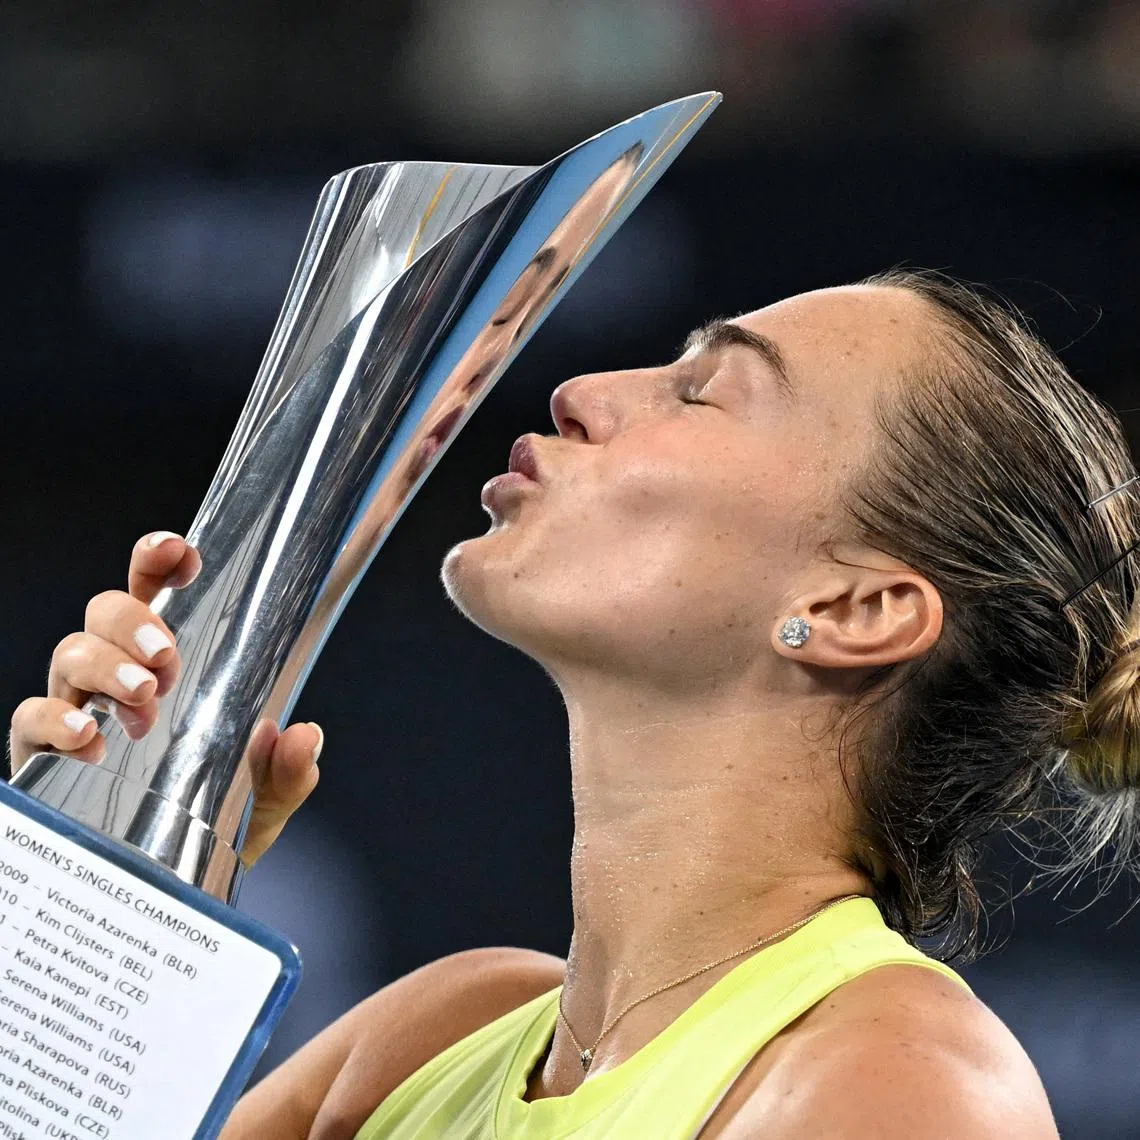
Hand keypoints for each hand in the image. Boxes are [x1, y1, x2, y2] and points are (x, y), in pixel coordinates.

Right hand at [8, 530, 322, 867]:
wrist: (170, 881)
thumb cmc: (217, 818)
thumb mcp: (267, 796)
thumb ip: (290, 770)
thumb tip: (303, 736)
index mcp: (168, 662)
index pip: (154, 593)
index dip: (158, 561)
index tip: (180, 552)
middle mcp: (117, 673)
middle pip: (104, 610)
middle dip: (133, 621)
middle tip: (167, 658)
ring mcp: (76, 708)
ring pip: (69, 653)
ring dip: (106, 666)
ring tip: (144, 699)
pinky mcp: (43, 753)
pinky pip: (31, 718)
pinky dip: (55, 721)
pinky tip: (89, 740)